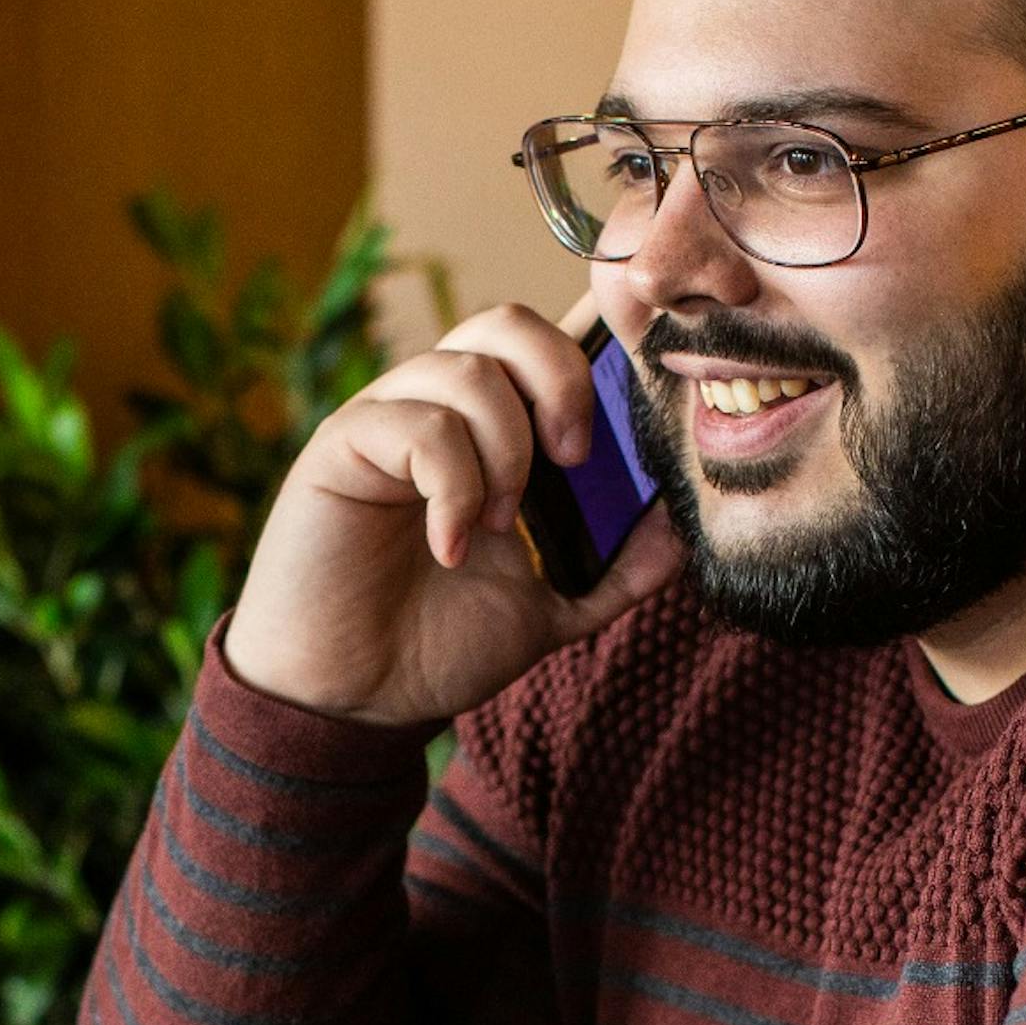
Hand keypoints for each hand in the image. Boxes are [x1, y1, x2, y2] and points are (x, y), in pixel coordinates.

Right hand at [225, 301, 684, 727]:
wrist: (350, 701)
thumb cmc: (435, 646)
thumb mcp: (551, 610)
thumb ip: (617, 572)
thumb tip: (682, 529)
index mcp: (490, 435)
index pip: (546, 348)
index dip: (595, 345)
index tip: (636, 392)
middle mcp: (437, 412)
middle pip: (508, 323)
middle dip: (561, 380)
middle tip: (575, 459)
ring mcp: (387, 421)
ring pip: (468, 368)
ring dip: (506, 450)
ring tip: (500, 527)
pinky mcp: (343, 446)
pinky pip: (417, 422)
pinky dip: (454, 486)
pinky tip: (451, 546)